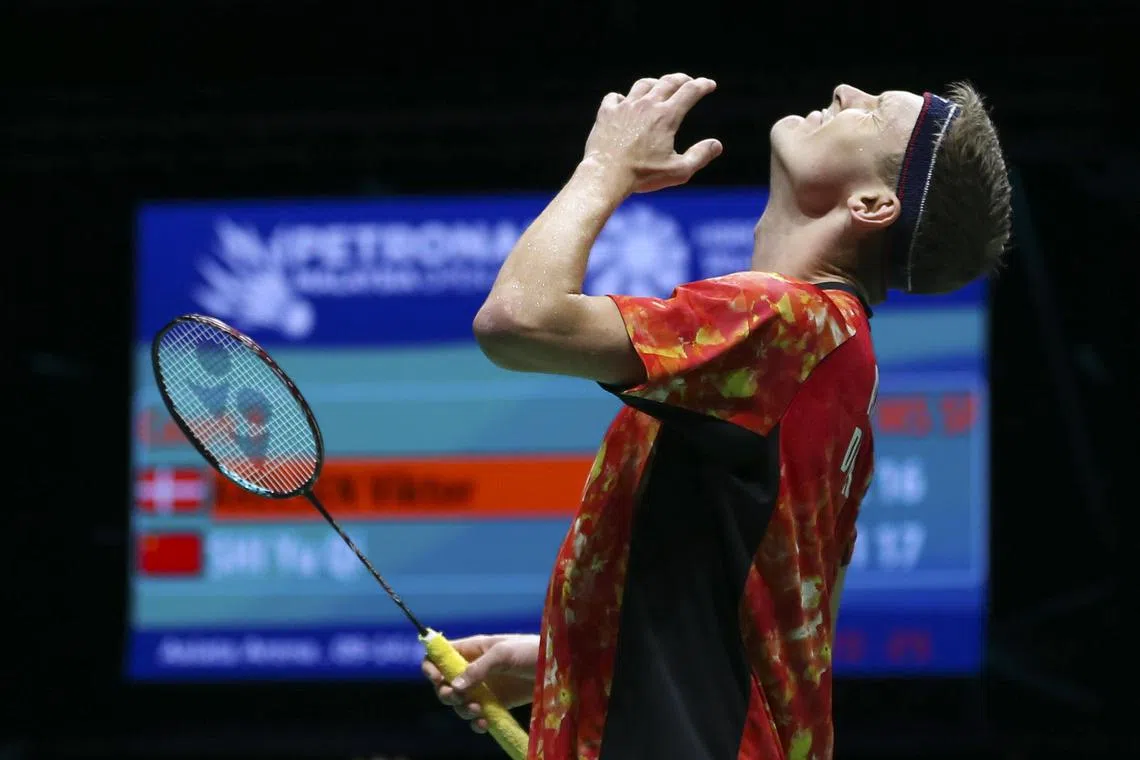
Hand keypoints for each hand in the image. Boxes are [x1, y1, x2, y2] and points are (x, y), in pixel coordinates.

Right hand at [421, 634, 539, 733]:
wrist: (557, 668)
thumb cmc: (530, 650)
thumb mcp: (504, 654)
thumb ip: (479, 668)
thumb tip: (455, 684)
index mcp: (472, 649)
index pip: (439, 656)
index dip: (432, 667)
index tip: (438, 679)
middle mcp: (473, 669)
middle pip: (444, 684)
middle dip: (447, 694)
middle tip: (461, 697)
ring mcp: (483, 688)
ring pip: (458, 703)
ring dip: (463, 710)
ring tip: (480, 711)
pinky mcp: (495, 705)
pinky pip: (476, 717)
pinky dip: (475, 723)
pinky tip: (485, 724)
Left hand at [582, 73, 722, 194]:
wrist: (605, 175)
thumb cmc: (643, 176)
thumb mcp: (678, 171)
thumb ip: (700, 156)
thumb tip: (716, 145)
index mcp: (667, 116)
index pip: (690, 92)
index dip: (703, 85)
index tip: (709, 84)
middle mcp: (647, 105)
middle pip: (668, 82)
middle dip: (682, 79)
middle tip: (688, 81)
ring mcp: (625, 106)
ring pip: (643, 85)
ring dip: (655, 84)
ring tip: (659, 87)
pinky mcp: (606, 113)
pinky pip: (615, 97)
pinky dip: (622, 98)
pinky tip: (624, 103)